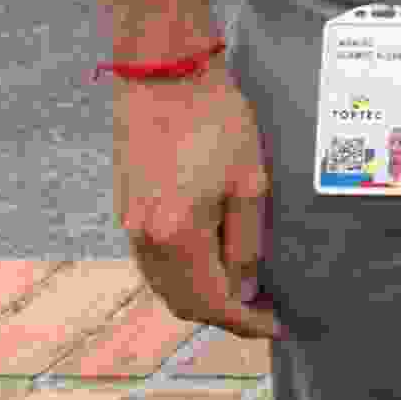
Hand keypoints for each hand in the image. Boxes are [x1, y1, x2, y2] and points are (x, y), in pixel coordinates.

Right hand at [112, 65, 278, 338]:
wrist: (163, 73)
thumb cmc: (216, 119)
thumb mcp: (250, 181)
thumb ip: (246, 243)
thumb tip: (243, 290)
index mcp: (177, 236)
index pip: (212, 302)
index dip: (245, 321)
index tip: (276, 326)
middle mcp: (144, 239)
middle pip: (182, 302)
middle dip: (223, 313)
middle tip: (263, 311)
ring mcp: (128, 226)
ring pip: (164, 285)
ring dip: (200, 295)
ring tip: (242, 290)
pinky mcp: (124, 209)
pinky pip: (153, 262)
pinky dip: (181, 273)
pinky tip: (209, 262)